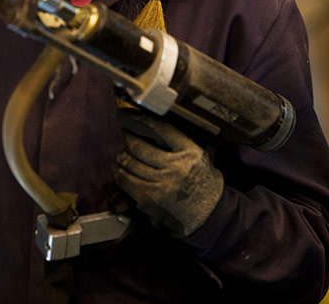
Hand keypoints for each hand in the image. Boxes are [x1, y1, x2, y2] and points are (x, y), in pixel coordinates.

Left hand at [114, 109, 223, 237]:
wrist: (208, 213)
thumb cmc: (200, 180)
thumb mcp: (198, 155)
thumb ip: (179, 141)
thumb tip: (151, 123)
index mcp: (190, 152)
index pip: (161, 128)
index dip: (141, 118)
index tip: (128, 114)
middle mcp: (177, 168)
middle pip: (139, 147)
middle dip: (128, 138)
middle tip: (125, 133)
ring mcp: (163, 185)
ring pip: (129, 163)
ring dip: (122, 157)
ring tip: (123, 154)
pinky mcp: (151, 200)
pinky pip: (126, 181)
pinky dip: (120, 173)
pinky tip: (120, 169)